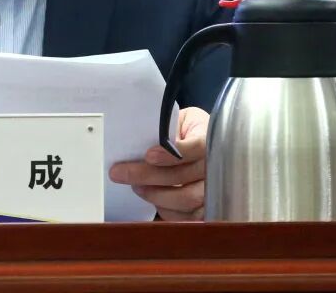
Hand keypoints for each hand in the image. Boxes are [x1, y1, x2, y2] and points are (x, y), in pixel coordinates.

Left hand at [108, 106, 208, 220]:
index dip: (172, 154)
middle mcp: (215, 165)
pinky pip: (187, 216)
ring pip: (186, 199)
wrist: (200, 139)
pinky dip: (166, 210)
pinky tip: (150, 198)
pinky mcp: (207, 208)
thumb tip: (139, 141)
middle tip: (119, 172)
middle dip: (148, 176)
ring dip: (154, 194)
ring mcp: (213, 188)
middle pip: (184, 176)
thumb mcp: (177, 120)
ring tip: (134, 186)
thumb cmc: (185, 130)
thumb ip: (164, 129)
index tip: (148, 155)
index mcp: (208, 138)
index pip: (196, 147)